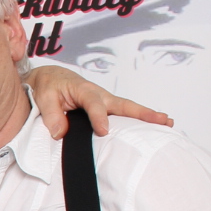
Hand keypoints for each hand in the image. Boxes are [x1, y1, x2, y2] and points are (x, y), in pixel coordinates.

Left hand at [27, 64, 170, 137]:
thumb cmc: (47, 85)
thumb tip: (60, 133)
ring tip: (167, 124)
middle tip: (162, 120)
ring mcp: (105, 101)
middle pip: (123, 104)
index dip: (99, 117)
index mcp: (83, 90)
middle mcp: (99, 94)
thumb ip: (51, 114)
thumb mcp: (43, 97)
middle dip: (142, 113)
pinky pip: (122, 114)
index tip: (103, 131)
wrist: (49, 78)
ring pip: (127, 109)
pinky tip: (150, 129)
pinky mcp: (105, 108)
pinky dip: (137, 120)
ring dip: (147, 116)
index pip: (94, 104)